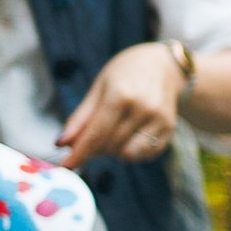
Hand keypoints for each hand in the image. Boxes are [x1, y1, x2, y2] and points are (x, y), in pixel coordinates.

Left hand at [56, 42, 186, 169]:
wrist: (164, 64)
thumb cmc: (127, 73)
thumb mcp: (99, 87)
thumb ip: (81, 118)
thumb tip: (62, 143)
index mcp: (121, 95)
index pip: (96, 134)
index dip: (80, 153)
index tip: (66, 166)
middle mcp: (143, 109)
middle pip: (109, 145)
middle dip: (94, 147)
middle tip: (91, 135)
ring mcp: (159, 120)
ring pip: (126, 153)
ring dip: (113, 149)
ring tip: (113, 131)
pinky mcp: (169, 129)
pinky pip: (144, 154)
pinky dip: (131, 151)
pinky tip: (130, 135)